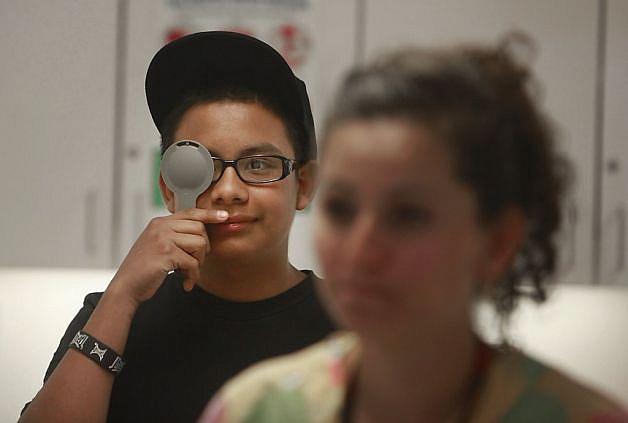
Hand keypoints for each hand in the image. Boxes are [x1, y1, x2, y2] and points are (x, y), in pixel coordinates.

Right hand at [108, 208, 228, 306]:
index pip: (190, 212)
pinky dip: (192, 275)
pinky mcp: (166, 253)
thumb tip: (202, 235)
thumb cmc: (144, 270)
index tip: (224, 216)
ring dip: (198, 262)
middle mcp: (161, 227)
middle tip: (194, 263)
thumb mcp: (157, 246)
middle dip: (203, 248)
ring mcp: (162, 238)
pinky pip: (193, 262)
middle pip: (199, 228)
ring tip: (188, 273)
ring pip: (199, 244)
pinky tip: (185, 283)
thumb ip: (174, 237)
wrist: (126, 287)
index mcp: (159, 223)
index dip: (209, 214)